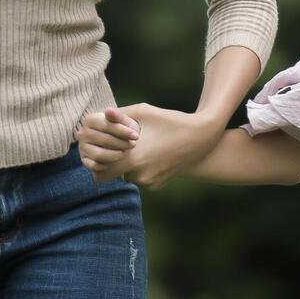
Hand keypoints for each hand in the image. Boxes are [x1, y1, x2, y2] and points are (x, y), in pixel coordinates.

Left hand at [75, 103, 218, 186]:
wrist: (202, 138)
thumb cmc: (172, 121)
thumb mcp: (145, 112)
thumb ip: (120, 115)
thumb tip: (101, 113)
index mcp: (133, 159)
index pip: (100, 170)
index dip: (97, 160)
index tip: (101, 149)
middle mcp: (139, 175)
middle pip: (112, 173)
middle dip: (112, 161)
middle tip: (120, 147)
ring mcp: (149, 183)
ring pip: (126, 176)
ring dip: (128, 164)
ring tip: (140, 147)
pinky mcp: (156, 185)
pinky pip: (139, 179)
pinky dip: (140, 169)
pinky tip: (152, 155)